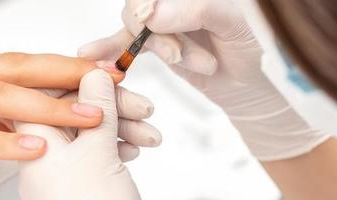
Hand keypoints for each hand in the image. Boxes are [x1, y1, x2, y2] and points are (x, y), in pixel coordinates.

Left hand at [17, 69, 155, 199]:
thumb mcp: (98, 153)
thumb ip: (98, 108)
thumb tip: (94, 76)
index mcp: (35, 145)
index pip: (47, 95)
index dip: (77, 79)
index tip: (107, 73)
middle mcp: (45, 156)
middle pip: (76, 111)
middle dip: (113, 106)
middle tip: (141, 106)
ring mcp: (63, 170)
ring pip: (92, 132)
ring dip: (124, 127)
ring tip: (149, 133)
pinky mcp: (82, 181)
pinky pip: (99, 152)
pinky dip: (120, 146)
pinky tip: (136, 147)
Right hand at [79, 0, 328, 160]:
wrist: (245, 84)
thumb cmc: (247, 48)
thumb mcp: (233, 24)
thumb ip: (198, 11)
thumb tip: (153, 14)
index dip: (149, 4)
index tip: (151, 23)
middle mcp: (172, 0)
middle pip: (141, 3)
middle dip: (159, 32)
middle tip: (178, 55)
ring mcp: (160, 18)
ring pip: (136, 23)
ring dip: (160, 47)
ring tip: (188, 62)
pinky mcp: (152, 42)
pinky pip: (124, 41)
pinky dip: (108, 47)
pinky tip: (89, 52)